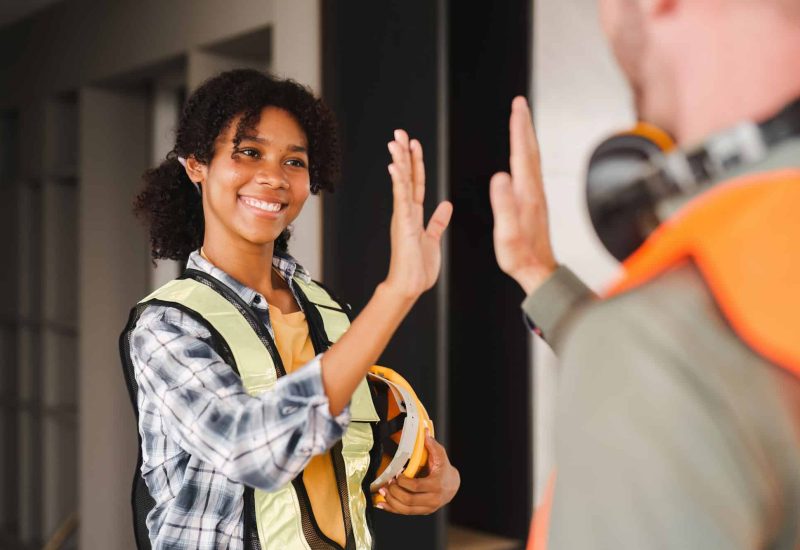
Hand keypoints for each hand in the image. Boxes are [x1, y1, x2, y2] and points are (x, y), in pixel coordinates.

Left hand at [375, 435, 459, 514]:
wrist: (452, 485)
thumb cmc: (443, 469)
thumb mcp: (440, 455)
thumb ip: (432, 445)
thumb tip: (425, 432)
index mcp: (436, 485)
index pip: (416, 486)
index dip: (403, 481)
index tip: (397, 474)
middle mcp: (433, 499)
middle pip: (409, 500)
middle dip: (395, 491)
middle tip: (388, 483)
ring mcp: (427, 508)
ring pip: (405, 510)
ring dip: (391, 501)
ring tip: (383, 491)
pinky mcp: (422, 511)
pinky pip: (405, 513)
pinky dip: (392, 509)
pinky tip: (382, 503)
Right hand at [384, 130, 452, 299]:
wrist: (410, 286)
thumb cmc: (418, 268)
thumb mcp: (433, 240)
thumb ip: (438, 222)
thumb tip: (446, 206)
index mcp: (414, 214)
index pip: (415, 182)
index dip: (415, 163)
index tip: (413, 145)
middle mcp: (406, 212)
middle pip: (406, 177)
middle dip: (403, 154)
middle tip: (399, 133)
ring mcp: (403, 216)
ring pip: (401, 183)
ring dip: (399, 161)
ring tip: (395, 142)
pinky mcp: (403, 223)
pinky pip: (401, 198)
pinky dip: (399, 181)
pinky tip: (395, 166)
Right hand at [489, 96, 556, 294]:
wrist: (538, 271)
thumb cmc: (520, 256)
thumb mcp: (507, 234)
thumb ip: (504, 205)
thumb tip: (500, 176)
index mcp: (526, 194)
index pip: (521, 153)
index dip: (519, 128)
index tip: (517, 107)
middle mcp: (534, 191)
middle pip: (529, 151)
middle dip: (524, 125)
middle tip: (519, 104)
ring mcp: (536, 196)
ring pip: (531, 159)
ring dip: (526, 138)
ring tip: (521, 123)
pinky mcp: (534, 203)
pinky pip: (530, 170)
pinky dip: (526, 155)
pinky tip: (522, 157)